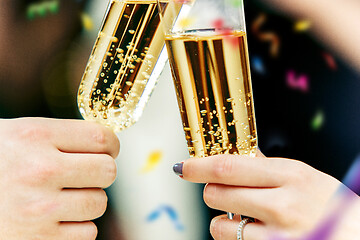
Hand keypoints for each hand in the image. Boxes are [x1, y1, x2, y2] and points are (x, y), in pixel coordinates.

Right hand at [0, 117, 118, 239]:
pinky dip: (77, 226)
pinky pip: (86, 232)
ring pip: (99, 203)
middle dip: (101, 171)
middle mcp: (38, 171)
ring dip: (88, 199)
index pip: (101, 138)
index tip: (107, 149)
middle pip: (107, 171)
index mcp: (35, 136)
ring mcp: (38, 209)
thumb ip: (63, 137)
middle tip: (86, 172)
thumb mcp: (20, 134)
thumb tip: (108, 143)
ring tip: (66, 195)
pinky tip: (56, 217)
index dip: (111, 144)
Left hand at [178, 152, 358, 238]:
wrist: (358, 237)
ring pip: (220, 226)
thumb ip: (268, 168)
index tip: (183, 166)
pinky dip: (237, 239)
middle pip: (216, 194)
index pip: (228, 167)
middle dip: (213, 192)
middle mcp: (283, 205)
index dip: (198, 166)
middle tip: (225, 192)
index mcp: (291, 175)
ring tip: (246, 219)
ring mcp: (277, 237)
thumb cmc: (332, 207)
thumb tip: (238, 154)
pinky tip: (257, 233)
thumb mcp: (305, 177)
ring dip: (224, 221)